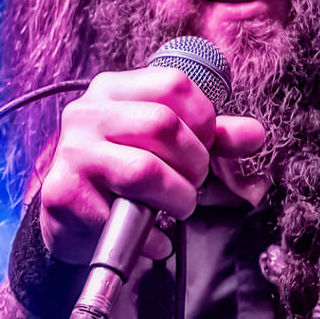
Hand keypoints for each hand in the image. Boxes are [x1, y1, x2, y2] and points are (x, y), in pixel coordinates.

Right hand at [37, 67, 264, 262]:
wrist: (68, 222)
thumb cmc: (121, 177)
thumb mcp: (166, 148)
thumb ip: (210, 138)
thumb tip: (254, 134)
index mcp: (114, 91)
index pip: (174, 84)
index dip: (204, 119)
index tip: (203, 146)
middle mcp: (87, 114)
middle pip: (164, 125)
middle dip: (194, 163)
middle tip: (191, 182)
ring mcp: (73, 153)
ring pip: (146, 170)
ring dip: (177, 198)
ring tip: (174, 207)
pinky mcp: (64, 195)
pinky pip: (124, 214)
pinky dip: (150, 234)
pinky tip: (149, 234)